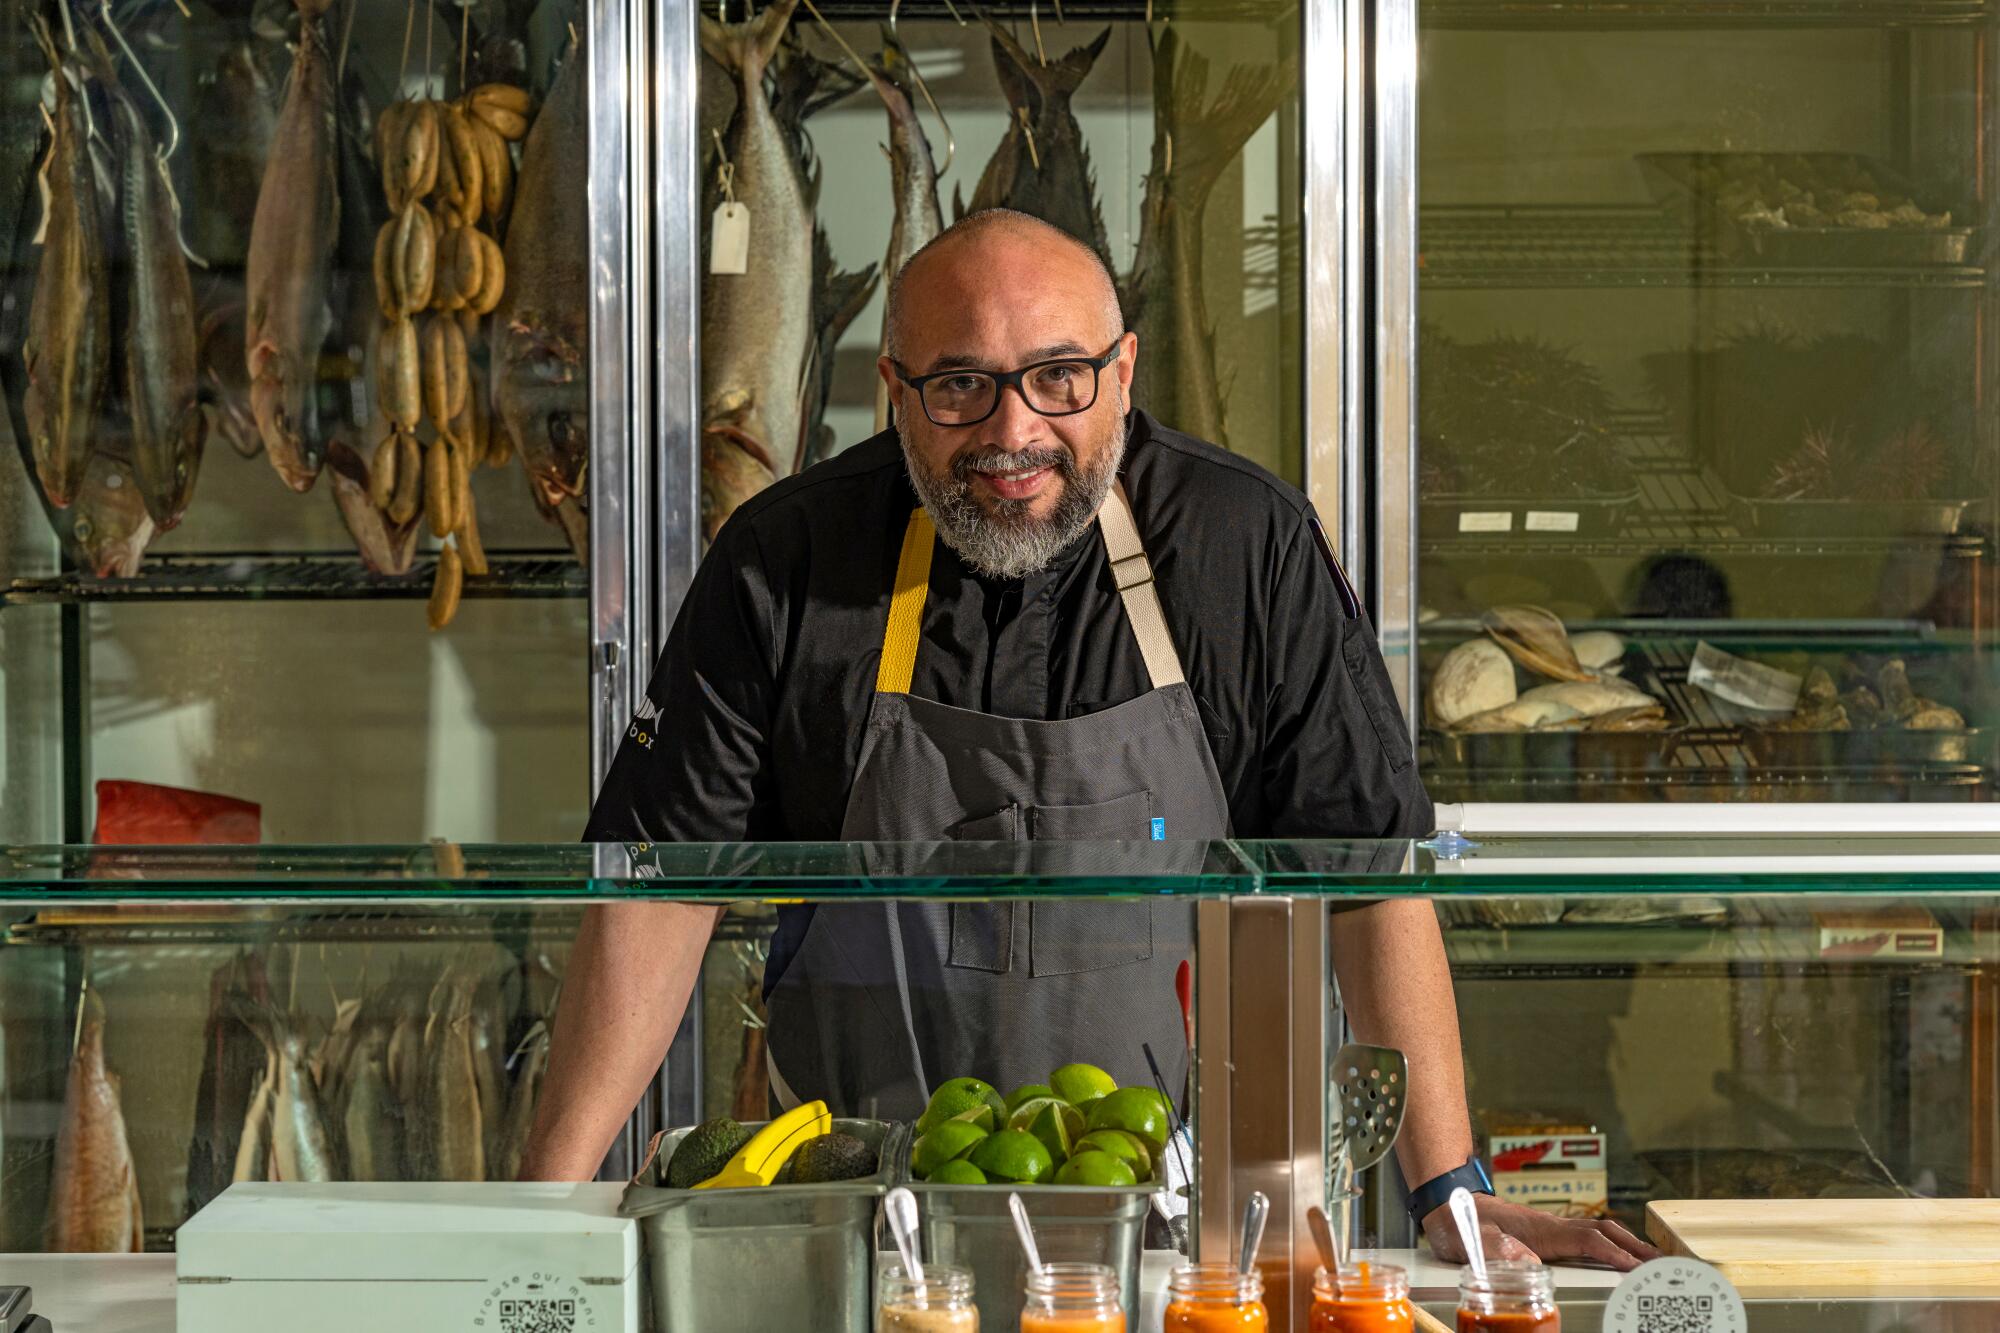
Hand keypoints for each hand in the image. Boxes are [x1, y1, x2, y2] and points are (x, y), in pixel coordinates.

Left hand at [1422, 1194, 1660, 1272]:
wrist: (1446, 1200)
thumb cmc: (1460, 1221)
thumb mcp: (1472, 1239)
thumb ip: (1498, 1251)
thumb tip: (1530, 1265)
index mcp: (1540, 1229)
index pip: (1588, 1241)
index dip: (1615, 1255)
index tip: (1640, 1270)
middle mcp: (1551, 1225)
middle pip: (1604, 1231)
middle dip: (1635, 1247)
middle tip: (1665, 1264)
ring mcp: (1549, 1226)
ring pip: (1598, 1231)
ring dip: (1626, 1243)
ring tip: (1652, 1260)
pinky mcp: (1544, 1231)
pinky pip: (1586, 1236)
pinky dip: (1608, 1242)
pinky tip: (1614, 1253)